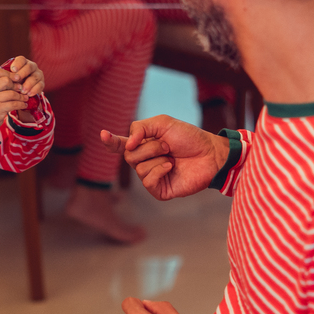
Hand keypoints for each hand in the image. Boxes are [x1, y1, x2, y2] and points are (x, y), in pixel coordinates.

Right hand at [0, 63, 31, 130]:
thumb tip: (17, 80)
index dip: (10, 73)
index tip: (17, 79)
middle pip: (6, 80)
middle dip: (16, 85)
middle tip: (21, 89)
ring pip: (11, 93)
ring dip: (21, 96)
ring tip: (25, 98)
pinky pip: (13, 104)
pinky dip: (21, 104)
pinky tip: (24, 105)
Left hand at [7, 55, 44, 97]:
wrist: (20, 93)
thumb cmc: (12, 84)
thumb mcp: (8, 78)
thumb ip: (7, 75)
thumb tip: (1, 76)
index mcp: (23, 63)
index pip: (21, 59)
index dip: (17, 64)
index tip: (12, 70)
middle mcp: (31, 67)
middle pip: (29, 67)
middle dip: (22, 73)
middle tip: (16, 80)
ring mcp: (38, 74)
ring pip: (35, 76)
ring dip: (29, 84)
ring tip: (22, 91)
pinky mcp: (41, 83)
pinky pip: (40, 85)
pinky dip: (34, 90)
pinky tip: (29, 94)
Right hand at [100, 115, 229, 200]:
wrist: (210, 154)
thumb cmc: (189, 138)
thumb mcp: (163, 123)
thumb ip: (140, 128)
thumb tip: (127, 145)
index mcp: (144, 145)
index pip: (121, 145)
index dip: (111, 142)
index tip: (102, 135)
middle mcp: (145, 161)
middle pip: (129, 155)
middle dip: (149, 147)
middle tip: (167, 145)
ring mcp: (152, 176)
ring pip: (138, 168)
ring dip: (156, 157)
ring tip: (172, 157)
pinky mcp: (159, 190)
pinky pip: (148, 181)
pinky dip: (159, 170)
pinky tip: (171, 167)